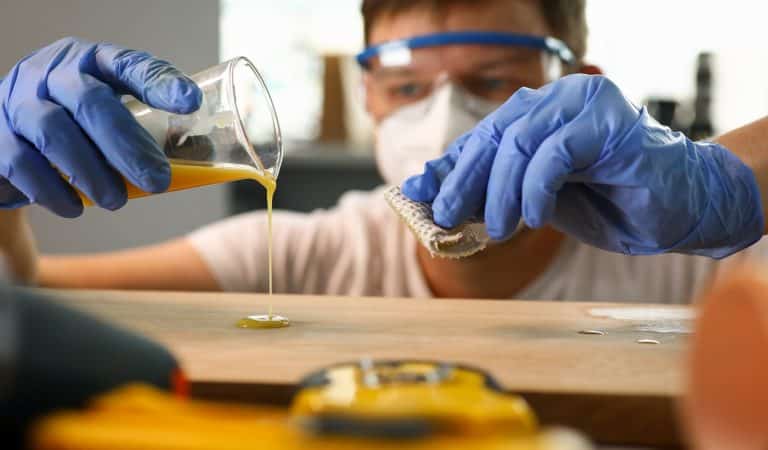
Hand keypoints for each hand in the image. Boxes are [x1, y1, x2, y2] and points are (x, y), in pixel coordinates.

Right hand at [0, 37, 201, 216]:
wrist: (8, 131)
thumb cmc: (75, 122)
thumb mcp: (110, 109)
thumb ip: (148, 125)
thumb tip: (203, 155)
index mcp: (91, 61)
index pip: (129, 64)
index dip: (160, 82)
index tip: (190, 103)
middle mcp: (52, 73)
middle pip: (90, 102)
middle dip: (128, 146)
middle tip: (157, 181)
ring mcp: (18, 101)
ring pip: (52, 131)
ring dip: (90, 172)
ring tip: (116, 201)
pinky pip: (20, 162)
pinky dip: (51, 189)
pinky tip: (74, 207)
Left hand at [402, 74, 763, 258]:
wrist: (682, 210)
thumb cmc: (609, 203)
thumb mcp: (537, 201)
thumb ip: (494, 192)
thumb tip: (435, 196)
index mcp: (540, 113)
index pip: (483, 137)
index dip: (448, 166)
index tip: (417, 193)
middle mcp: (559, 100)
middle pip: (494, 135)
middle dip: (463, 180)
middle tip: (445, 216)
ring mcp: (586, 105)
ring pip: (520, 141)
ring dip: (500, 191)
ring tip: (498, 228)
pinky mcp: (610, 123)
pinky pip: (557, 152)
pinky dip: (537, 187)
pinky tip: (534, 217)